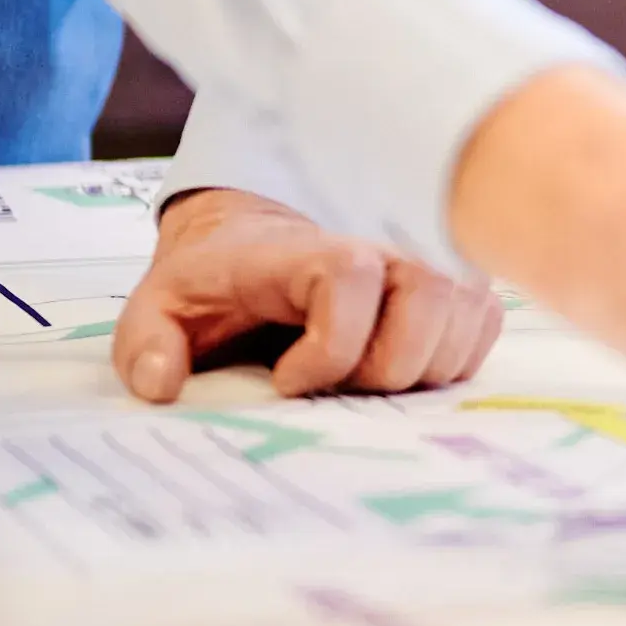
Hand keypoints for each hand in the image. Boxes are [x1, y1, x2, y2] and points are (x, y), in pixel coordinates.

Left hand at [115, 187, 504, 402]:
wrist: (259, 240)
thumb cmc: (216, 283)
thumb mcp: (157, 307)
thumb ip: (144, 345)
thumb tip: (163, 385)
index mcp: (311, 249)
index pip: (353, 278)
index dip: (330, 348)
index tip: (287, 380)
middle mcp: (388, 244)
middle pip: (426, 309)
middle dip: (378, 372)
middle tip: (334, 383)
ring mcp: (432, 262)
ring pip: (459, 331)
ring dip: (412, 372)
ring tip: (362, 374)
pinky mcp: (463, 285)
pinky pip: (480, 335)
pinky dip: (445, 363)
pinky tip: (397, 364)